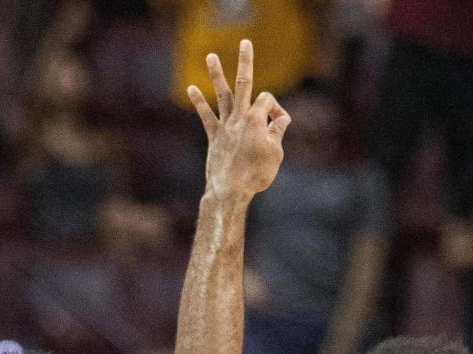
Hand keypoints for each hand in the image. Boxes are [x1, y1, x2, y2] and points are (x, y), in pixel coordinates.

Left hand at [188, 39, 290, 203]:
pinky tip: (191, 89)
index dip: (275, 109)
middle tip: (245, 43)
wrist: (230, 191)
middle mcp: (239, 118)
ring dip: (217, 74)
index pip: (267, 101)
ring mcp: (225, 126)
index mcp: (256, 120)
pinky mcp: (215, 137)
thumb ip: (278, 132)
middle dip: (245, 61)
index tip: (278, 125)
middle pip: (244, 83)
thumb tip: (281, 118)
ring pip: (223, 94)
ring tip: (210, 56)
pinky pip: (206, 116)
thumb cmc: (256, 175)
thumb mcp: (275, 154)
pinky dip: (199, 103)